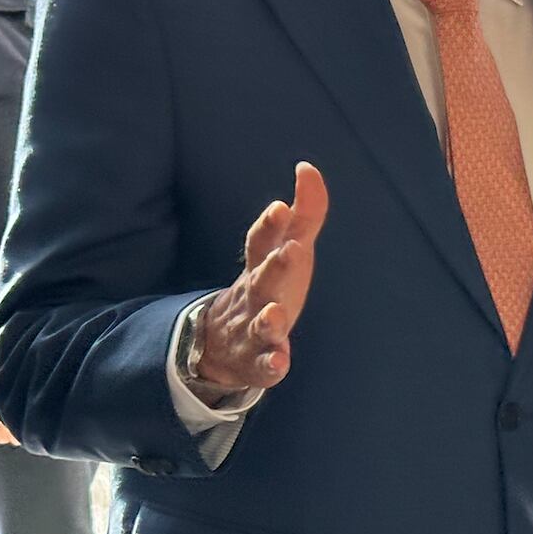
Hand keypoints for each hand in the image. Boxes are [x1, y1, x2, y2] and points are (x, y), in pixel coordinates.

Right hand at [190, 163, 327, 391]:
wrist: (225, 342)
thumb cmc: (268, 284)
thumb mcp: (287, 247)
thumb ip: (304, 211)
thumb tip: (308, 168)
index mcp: (262, 266)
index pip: (262, 242)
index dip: (270, 226)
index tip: (281, 206)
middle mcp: (255, 295)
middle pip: (262, 280)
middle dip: (275, 266)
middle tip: (292, 251)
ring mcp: (253, 328)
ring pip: (260, 324)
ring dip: (269, 318)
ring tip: (276, 313)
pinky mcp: (259, 360)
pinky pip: (263, 365)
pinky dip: (270, 364)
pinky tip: (280, 363)